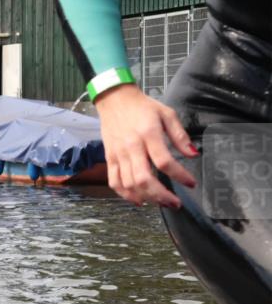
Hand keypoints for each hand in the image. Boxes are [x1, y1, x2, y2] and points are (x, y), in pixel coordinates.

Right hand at [95, 85, 197, 207]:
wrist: (114, 100)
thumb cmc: (142, 107)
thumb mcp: (167, 114)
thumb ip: (180, 136)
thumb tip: (192, 154)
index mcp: (148, 134)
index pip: (164, 161)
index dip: (180, 175)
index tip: (191, 183)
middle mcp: (131, 147)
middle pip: (144, 178)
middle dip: (161, 195)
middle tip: (175, 203)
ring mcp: (118, 154)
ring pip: (129, 184)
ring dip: (146, 197)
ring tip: (160, 202)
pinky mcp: (110, 158)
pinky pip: (114, 181)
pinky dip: (125, 194)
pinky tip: (138, 200)